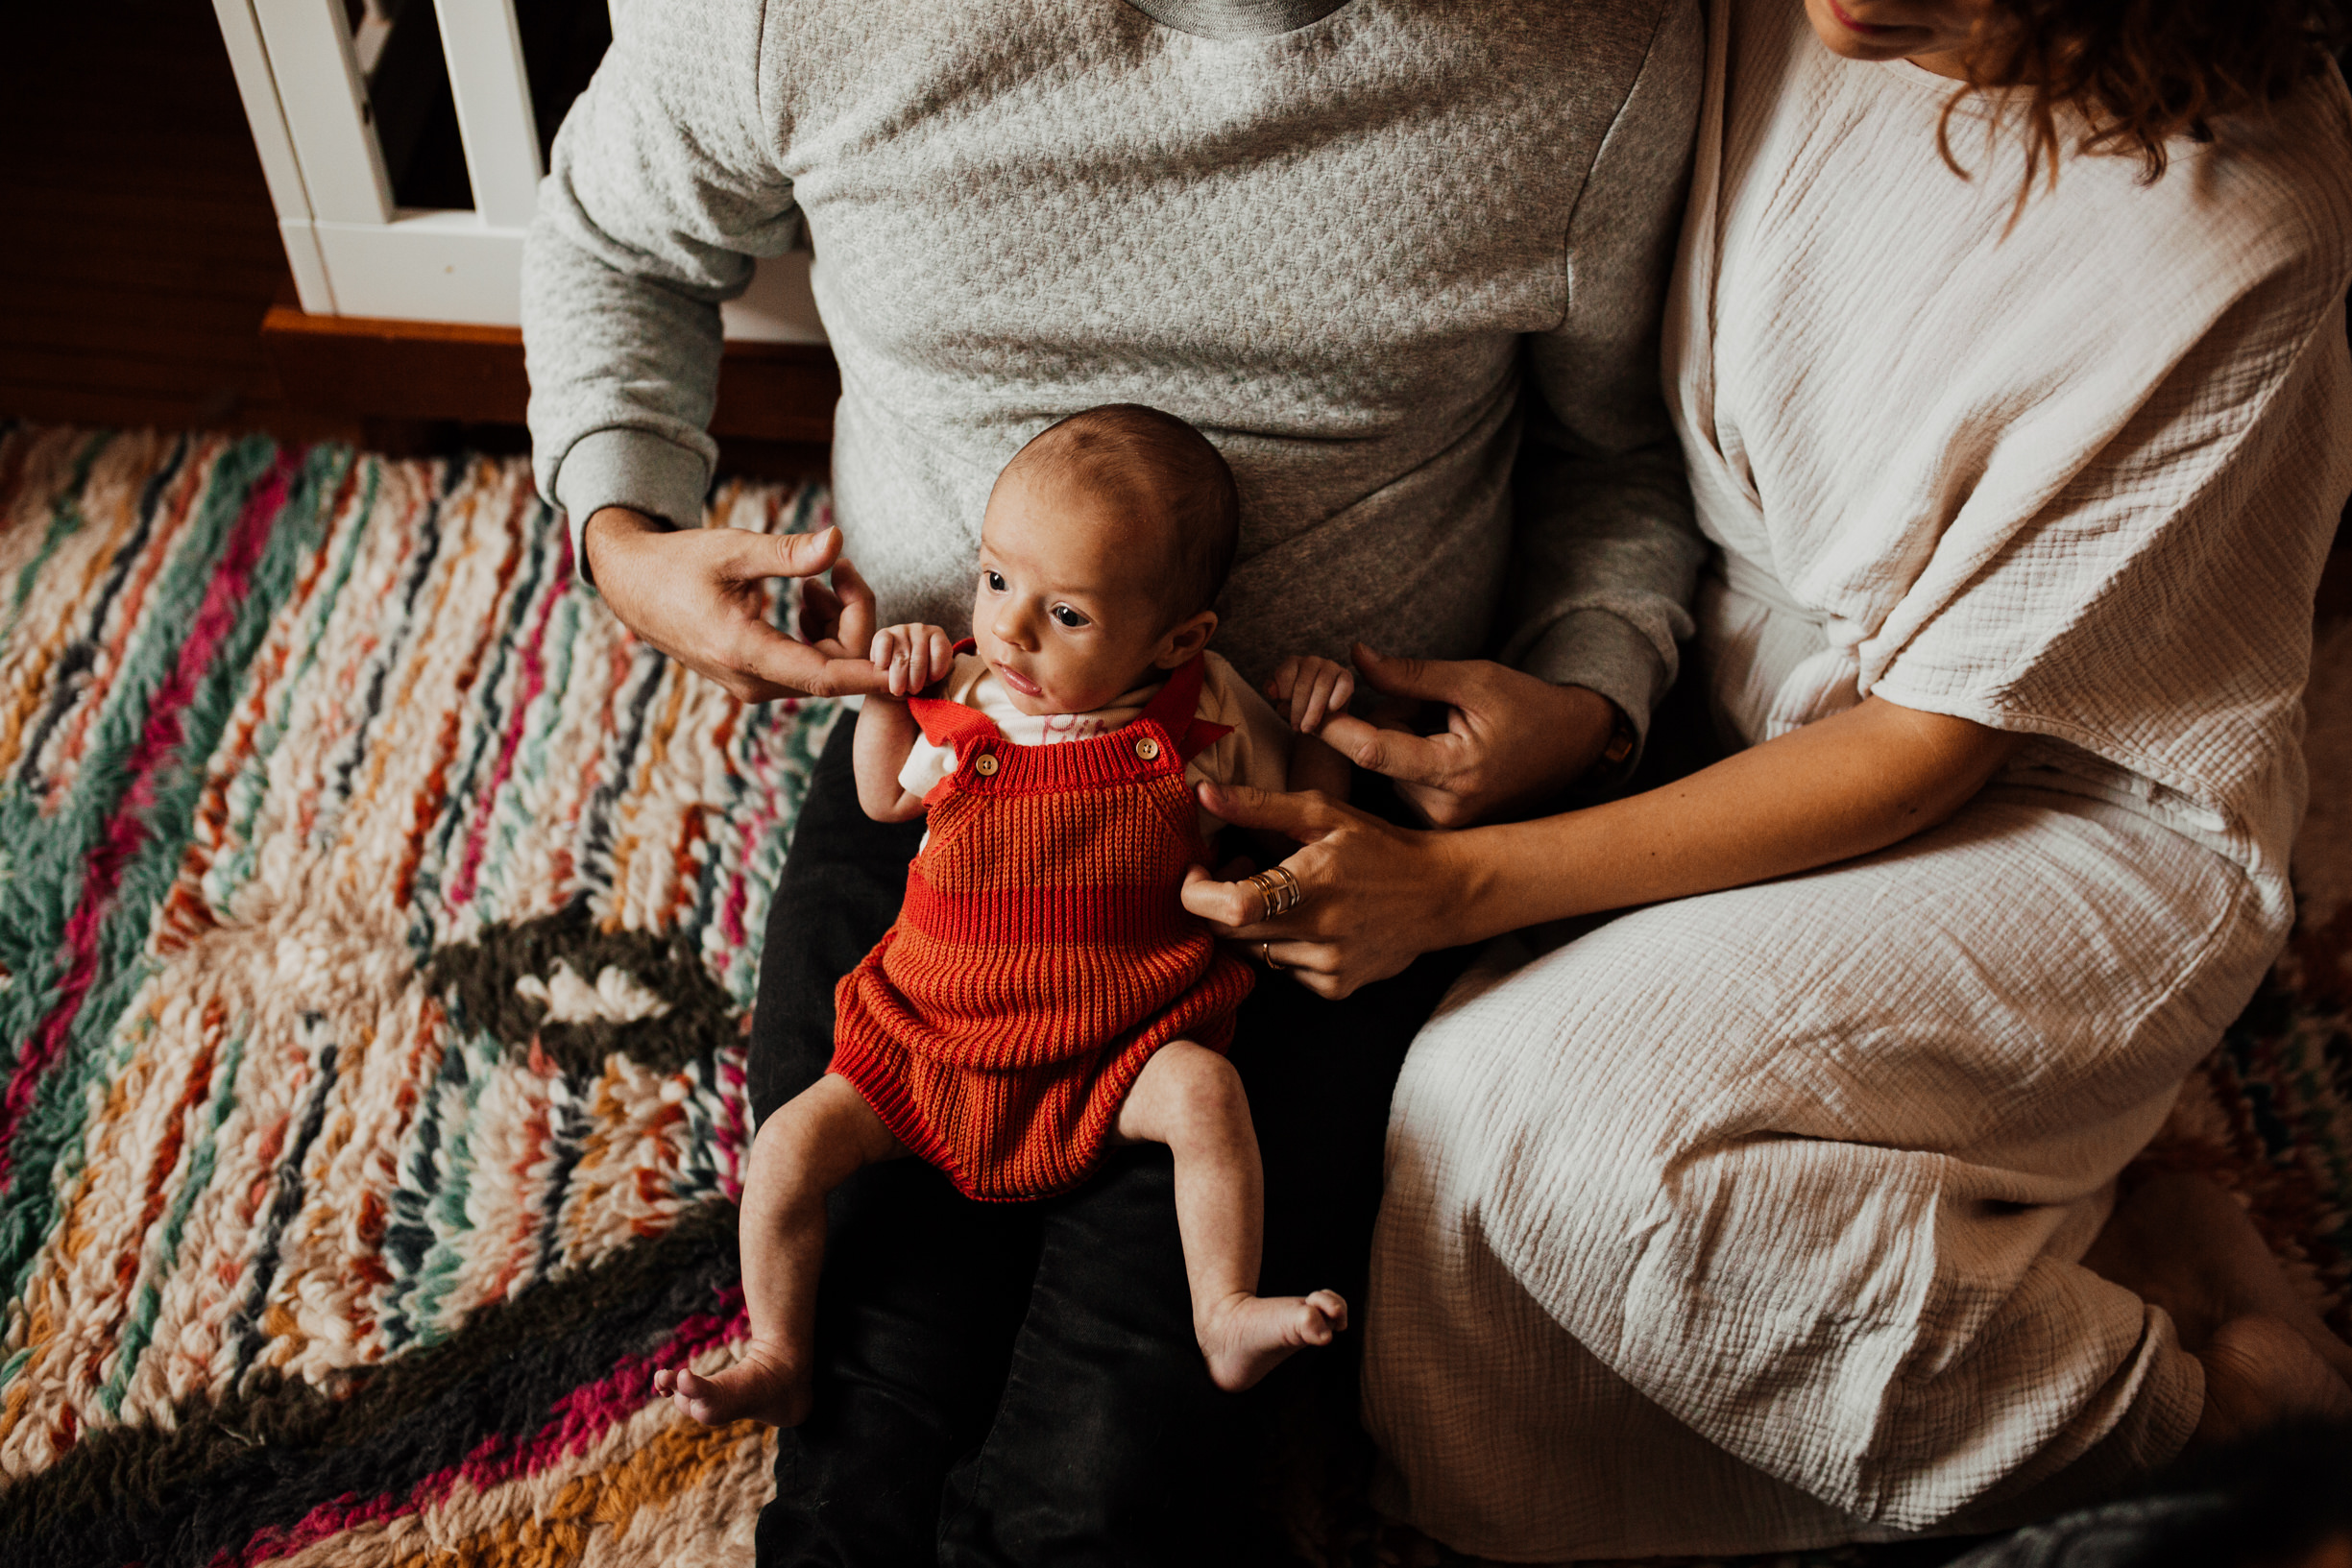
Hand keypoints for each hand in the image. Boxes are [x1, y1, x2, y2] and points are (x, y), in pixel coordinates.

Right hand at [583, 508, 889, 701]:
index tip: (908, 662)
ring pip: (823, 668)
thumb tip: (838, 541)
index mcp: (744, 652)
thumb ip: (788, 552)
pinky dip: (820, 633)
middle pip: (834, 669)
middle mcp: (751, 681)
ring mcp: (753, 684)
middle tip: (844, 568)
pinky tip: (807, 594)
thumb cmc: (679, 563)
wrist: (634, 586)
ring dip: (837, 625)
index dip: (872, 673)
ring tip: (820, 577)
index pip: (825, 678)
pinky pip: (807, 666)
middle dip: (855, 620)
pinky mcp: (756, 677)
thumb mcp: (733, 549)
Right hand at [868, 623, 955, 697]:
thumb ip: (931, 677)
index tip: (932, 680)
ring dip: (899, 677)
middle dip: (915, 680)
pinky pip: (884, 646)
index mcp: (937, 636)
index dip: (936, 671)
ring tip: (898, 690)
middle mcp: (921, 629)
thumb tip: (920, 682)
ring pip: (901, 657)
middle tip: (912, 691)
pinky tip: (884, 669)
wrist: (896, 676)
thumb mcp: (931, 678)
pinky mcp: (883, 634)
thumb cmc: (919, 677)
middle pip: (919, 659)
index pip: (941, 652)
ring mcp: (901, 630)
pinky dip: (883, 661)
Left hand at [1181, 784, 1464, 998]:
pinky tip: (1308, 919)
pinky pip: (1281, 969)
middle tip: (1240, 869)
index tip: (1197, 870)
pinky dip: (1281, 944)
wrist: (1441, 895)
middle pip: (1230, 932)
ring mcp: (1328, 965)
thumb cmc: (1378, 846)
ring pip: (1252, 951)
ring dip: (1250, 923)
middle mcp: (1321, 930)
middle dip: (1216, 901)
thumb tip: (1203, 793)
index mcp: (1315, 880)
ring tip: (1279, 891)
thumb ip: (1259, 805)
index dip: (1198, 892)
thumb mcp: (1324, 813)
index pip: (1233, 905)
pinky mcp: (1334, 987)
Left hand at [1264, 655, 1355, 733]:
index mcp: (1292, 663)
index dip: (1283, 694)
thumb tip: (1271, 691)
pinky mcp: (1346, 676)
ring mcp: (1330, 666)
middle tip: (1297, 728)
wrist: (1321, 717)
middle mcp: (1311, 661)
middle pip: (1303, 683)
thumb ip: (1273, 692)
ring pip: (1322, 686)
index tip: (1282, 709)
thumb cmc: (1298, 707)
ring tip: (1308, 728)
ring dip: (1314, 710)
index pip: (1285, 674)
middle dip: (1298, 709)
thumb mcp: (1282, 700)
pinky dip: (1335, 701)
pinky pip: (1342, 686)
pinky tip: (1329, 713)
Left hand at [1316, 645, 1615, 826]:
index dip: (1336, 725)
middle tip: (1439, 704)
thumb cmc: (1529, 706)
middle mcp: (1444, 810)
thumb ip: (1411, 674)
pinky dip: (1415, 758)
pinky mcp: (1440, 826)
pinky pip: (1405, 782)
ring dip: (1405, 739)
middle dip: (1393, 719)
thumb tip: (1354, 658)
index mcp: (1456, 771)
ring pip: (1390, 767)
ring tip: (1454, 728)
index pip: (1375, 750)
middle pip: (1382, 754)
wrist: (1574, 748)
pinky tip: (1451, 749)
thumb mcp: (1474, 679)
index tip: (1306, 706)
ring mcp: (1442, 823)